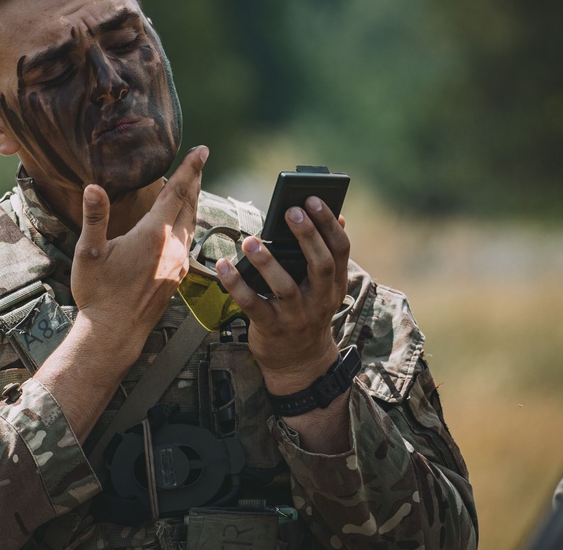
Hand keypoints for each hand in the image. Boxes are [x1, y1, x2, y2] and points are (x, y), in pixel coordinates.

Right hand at [71, 146, 207, 349]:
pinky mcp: (177, 278)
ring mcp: (178, 264)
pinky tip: (181, 227)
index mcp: (153, 235)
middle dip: (195, 181)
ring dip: (193, 204)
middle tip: (200, 161)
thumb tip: (93, 187)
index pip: (177, 193)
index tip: (202, 151)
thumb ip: (95, 217)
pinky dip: (188, 226)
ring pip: (191, 225)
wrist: (114, 333)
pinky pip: (188, 243)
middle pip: (190, 205)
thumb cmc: (98, 293)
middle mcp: (172, 247)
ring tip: (192, 189)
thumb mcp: (89, 252)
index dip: (190, 169)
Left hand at [215, 196, 349, 391]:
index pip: (340, 249)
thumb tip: (339, 217)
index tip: (314, 198)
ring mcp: (296, 316)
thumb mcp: (323, 287)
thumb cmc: (307, 312)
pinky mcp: (271, 328)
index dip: (328, 224)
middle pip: (320, 265)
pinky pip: (252, 305)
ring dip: (267, 262)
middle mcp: (319, 299)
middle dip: (307, 236)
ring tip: (251, 240)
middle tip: (290, 210)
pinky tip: (223, 266)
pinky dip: (236, 285)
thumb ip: (327, 255)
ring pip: (285, 287)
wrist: (299, 363)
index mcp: (334, 284)